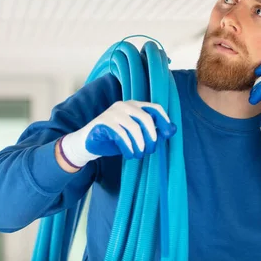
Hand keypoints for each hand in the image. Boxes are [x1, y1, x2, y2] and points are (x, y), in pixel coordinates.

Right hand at [59, 100, 175, 167]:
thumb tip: (173, 130)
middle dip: (152, 136)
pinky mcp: (104, 123)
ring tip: (138, 154)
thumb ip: (150, 130)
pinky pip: (122, 135)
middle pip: (146, 118)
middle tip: (150, 149)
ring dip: (140, 145)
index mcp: (134, 105)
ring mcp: (113, 113)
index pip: (154, 108)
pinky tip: (129, 154)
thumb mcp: (134, 133)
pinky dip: (128, 147)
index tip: (168, 134)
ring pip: (135, 128)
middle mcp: (124, 105)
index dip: (164, 120)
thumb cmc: (114, 138)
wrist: (87, 143)